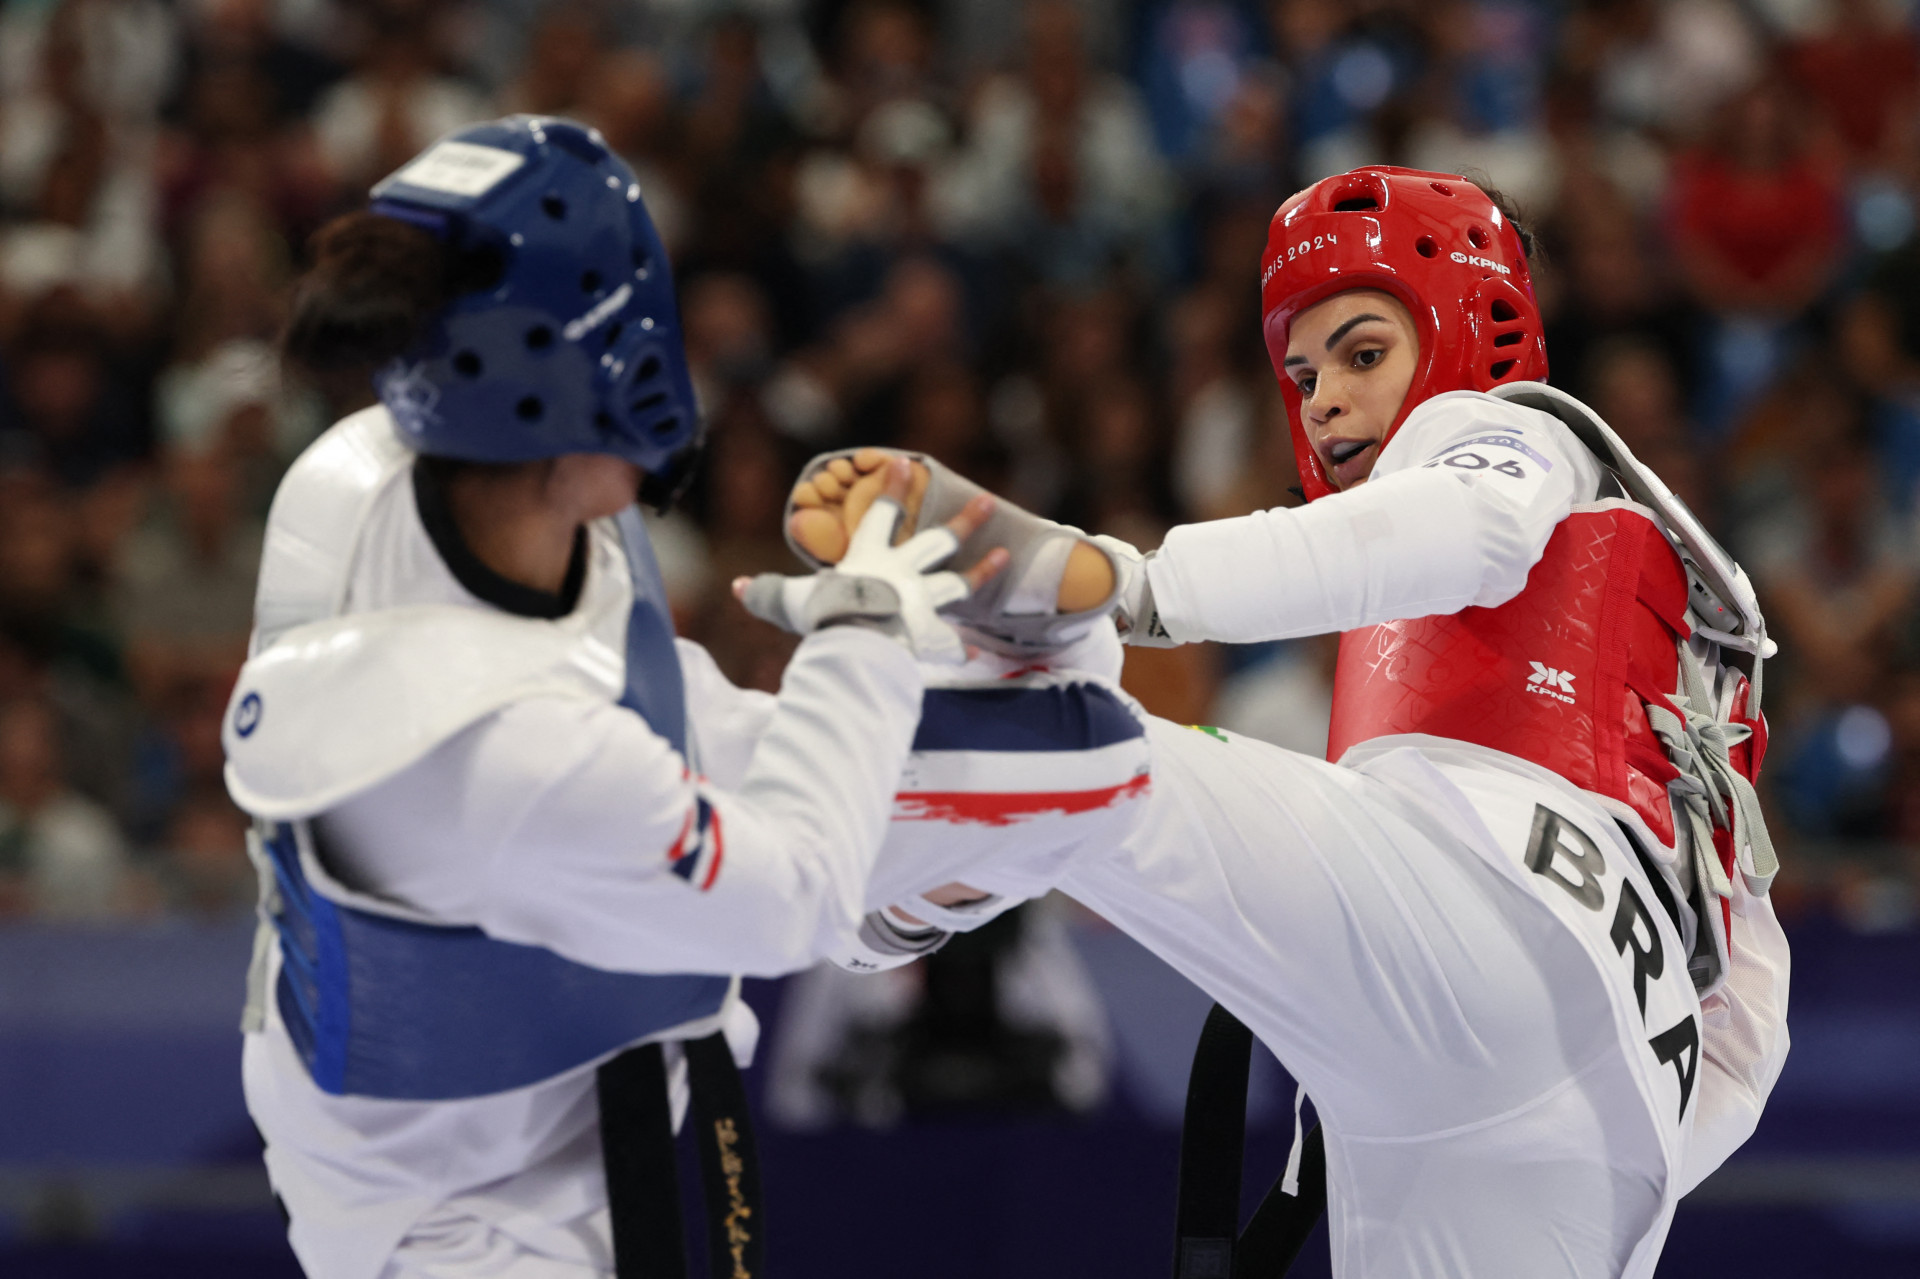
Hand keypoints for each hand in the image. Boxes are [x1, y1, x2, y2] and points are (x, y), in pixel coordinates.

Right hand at [736, 459, 1007, 661]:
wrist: (854, 640)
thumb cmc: (820, 614)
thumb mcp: (785, 601)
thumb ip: (764, 593)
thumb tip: (738, 587)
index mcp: (869, 558)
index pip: (884, 514)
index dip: (893, 485)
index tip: (906, 461)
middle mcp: (903, 574)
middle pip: (939, 541)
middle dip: (962, 519)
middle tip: (984, 499)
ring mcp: (921, 603)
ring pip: (958, 581)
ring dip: (982, 570)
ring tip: (1004, 554)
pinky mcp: (929, 635)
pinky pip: (947, 641)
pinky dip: (955, 647)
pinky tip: (967, 652)